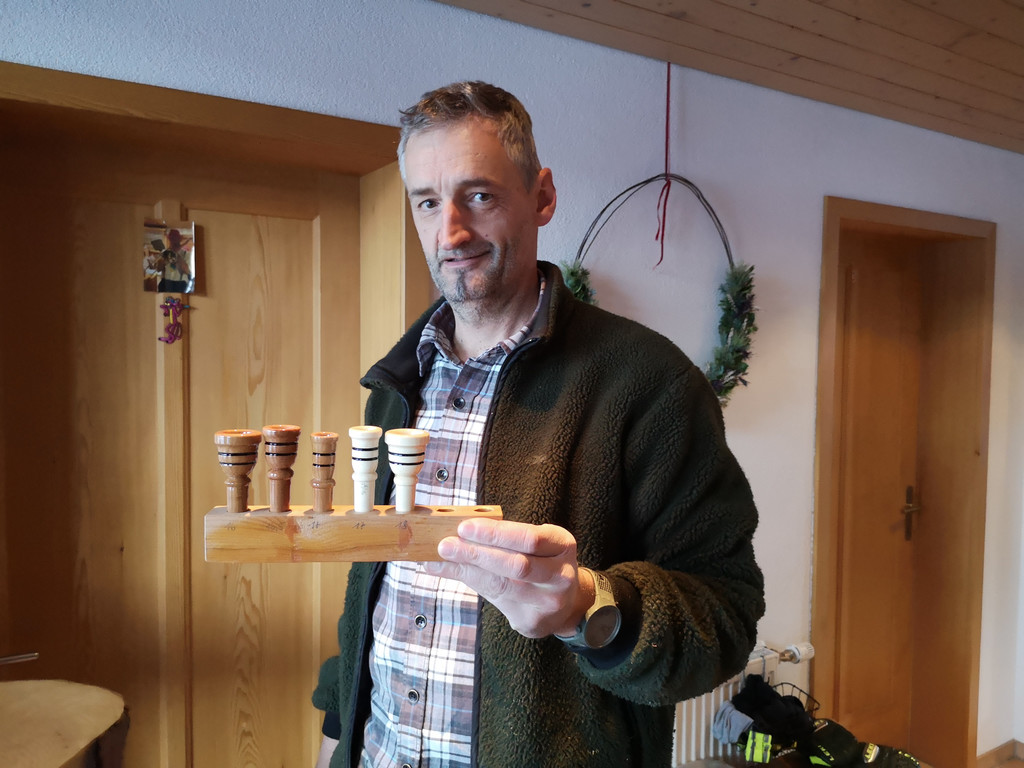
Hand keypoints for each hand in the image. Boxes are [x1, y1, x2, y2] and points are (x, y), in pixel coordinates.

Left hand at [424, 518, 594, 638]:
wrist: (564, 603)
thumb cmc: (540, 563)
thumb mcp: (534, 544)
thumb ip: (505, 537)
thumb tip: (459, 529)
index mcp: (562, 545)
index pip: (529, 538)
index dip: (495, 533)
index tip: (464, 527)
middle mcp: (561, 575)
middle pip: (516, 565)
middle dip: (476, 553)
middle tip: (445, 545)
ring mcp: (550, 602)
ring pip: (503, 585)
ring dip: (467, 570)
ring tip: (440, 559)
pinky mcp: (533, 622)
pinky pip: (495, 601)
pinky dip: (468, 584)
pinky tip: (448, 573)